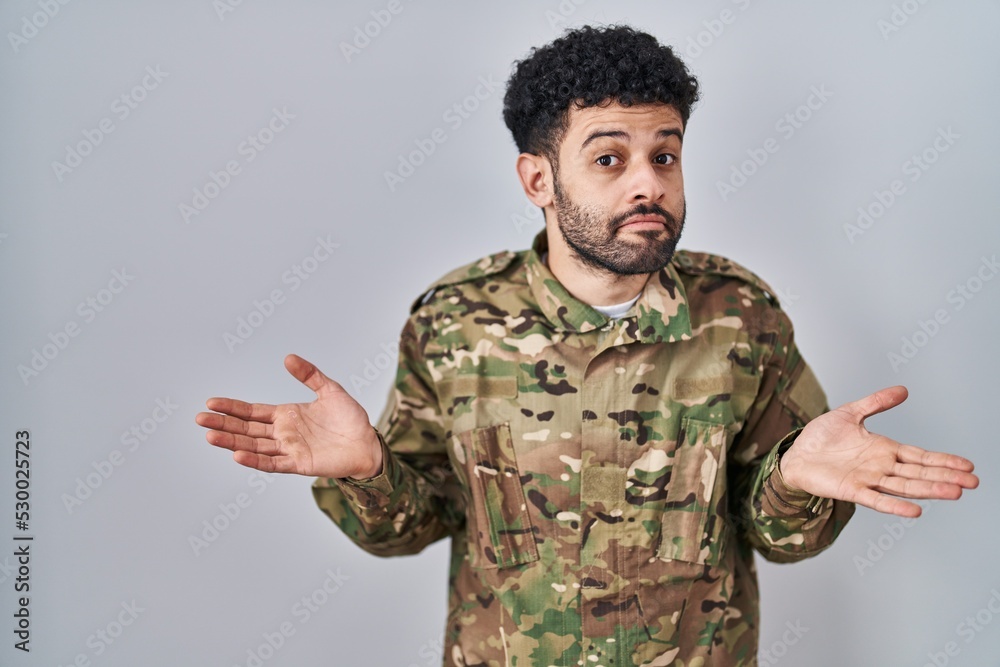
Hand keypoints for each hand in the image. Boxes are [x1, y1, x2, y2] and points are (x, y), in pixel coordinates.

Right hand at [195, 354, 382, 478]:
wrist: (368, 443)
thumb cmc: (350, 419)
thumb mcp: (330, 390)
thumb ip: (309, 375)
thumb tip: (287, 358)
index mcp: (286, 415)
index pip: (252, 412)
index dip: (232, 407)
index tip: (211, 403)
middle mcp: (283, 433)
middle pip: (246, 429)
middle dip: (223, 424)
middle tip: (200, 419)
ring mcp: (289, 449)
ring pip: (254, 446)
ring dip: (232, 441)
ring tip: (210, 436)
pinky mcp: (299, 463)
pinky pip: (272, 463)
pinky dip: (255, 460)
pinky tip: (238, 455)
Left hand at [779, 386, 978, 516]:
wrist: (795, 453)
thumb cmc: (821, 437)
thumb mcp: (850, 413)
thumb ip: (876, 403)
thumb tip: (903, 390)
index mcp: (884, 449)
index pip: (920, 456)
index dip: (944, 460)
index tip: (968, 465)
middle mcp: (881, 467)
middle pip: (919, 473)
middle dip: (946, 476)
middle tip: (973, 482)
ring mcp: (868, 479)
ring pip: (904, 486)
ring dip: (929, 489)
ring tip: (954, 492)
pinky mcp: (851, 490)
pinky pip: (877, 499)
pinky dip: (895, 505)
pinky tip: (916, 510)